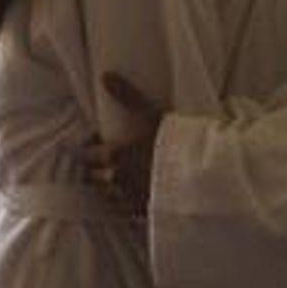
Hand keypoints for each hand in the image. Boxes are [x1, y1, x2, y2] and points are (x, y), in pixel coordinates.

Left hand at [82, 72, 165, 213]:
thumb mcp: (151, 113)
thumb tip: (105, 75)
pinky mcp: (145, 212)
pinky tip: (131, 200)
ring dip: (107, 190)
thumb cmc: (174, 142)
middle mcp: (118, 178)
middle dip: (94, 172)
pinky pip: (125, 212)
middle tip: (98, 167)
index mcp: (116, 155)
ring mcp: (130, 198)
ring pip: (107, 197)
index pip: (87, 155)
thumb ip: (127, 95)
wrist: (199, 175)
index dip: (87, 150)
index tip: (92, 146)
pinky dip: (124, 206)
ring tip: (114, 183)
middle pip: (94, 179)